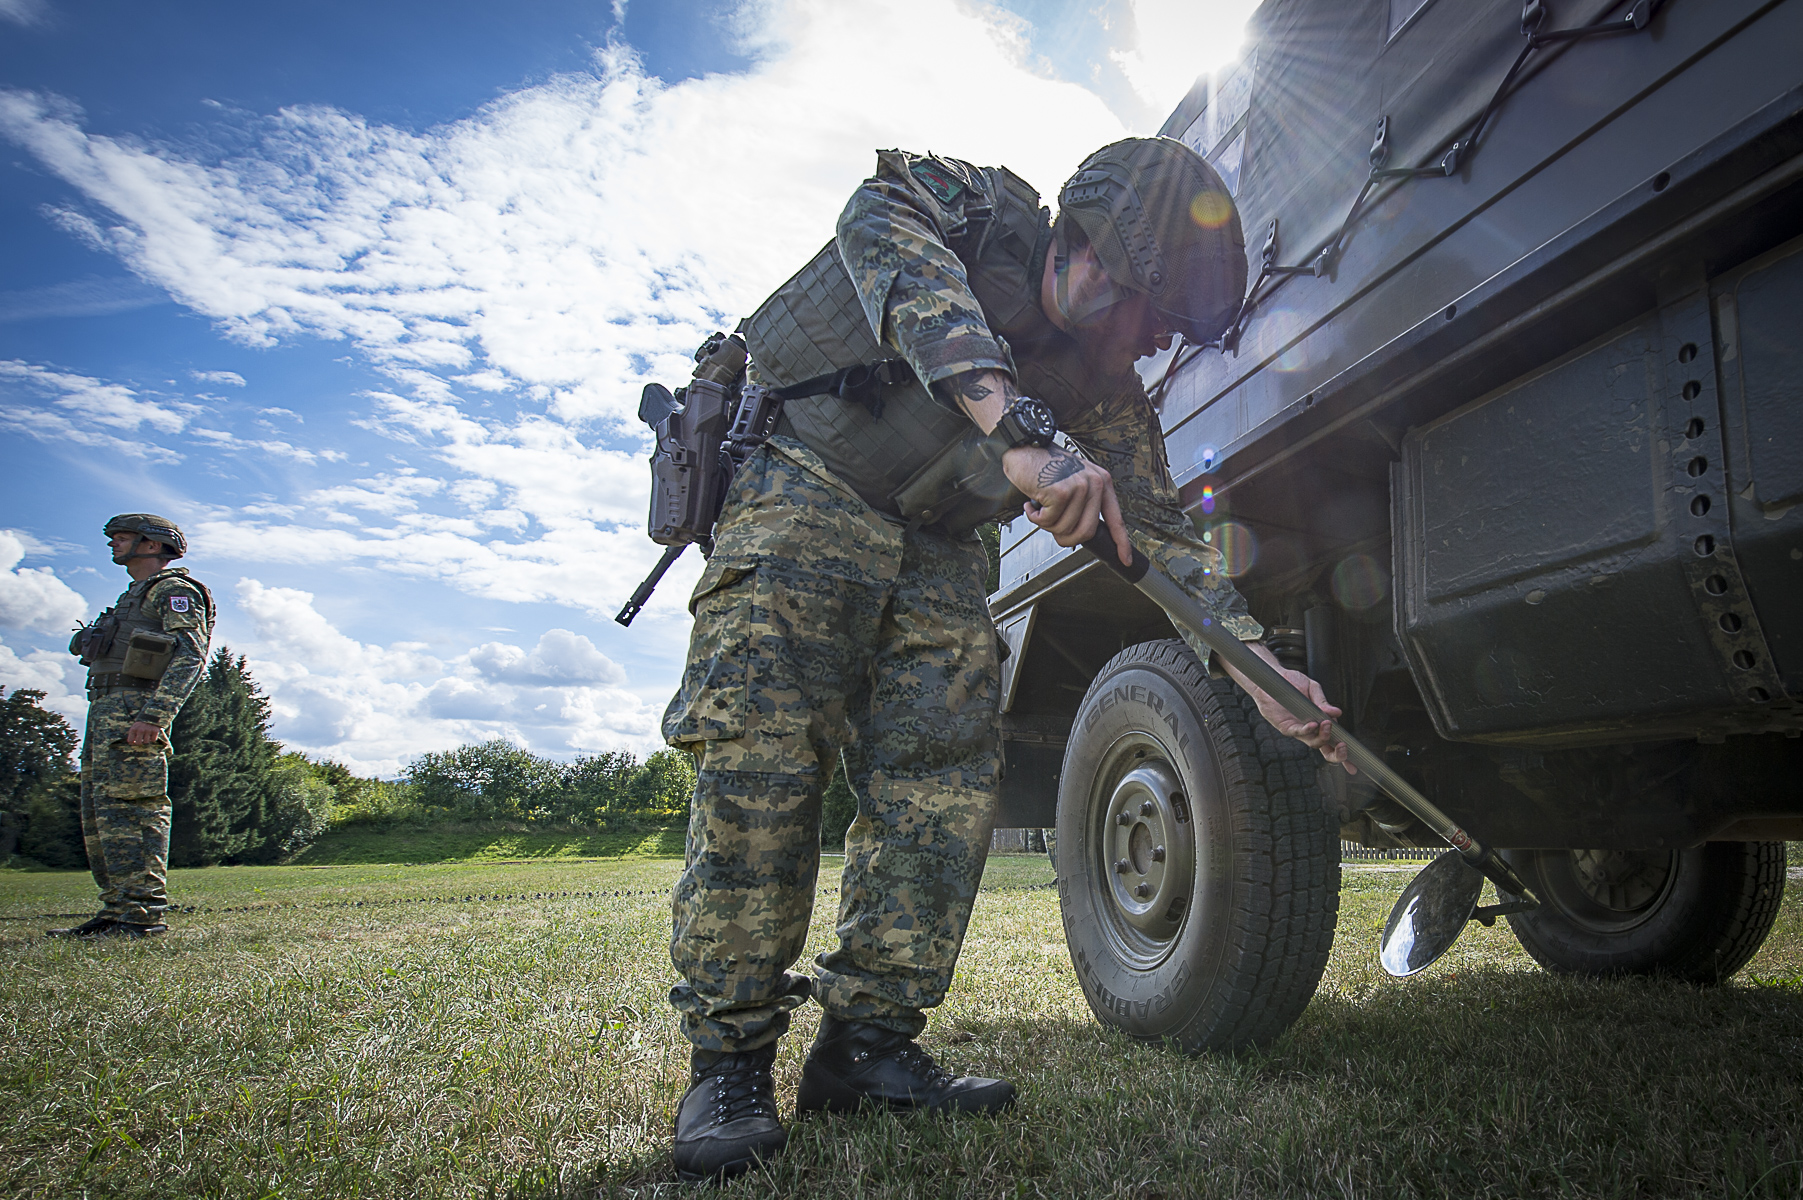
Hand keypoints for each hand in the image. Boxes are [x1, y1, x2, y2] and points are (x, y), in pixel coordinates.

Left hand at [125, 721, 162, 745]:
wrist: (151, 716)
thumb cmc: (141, 725)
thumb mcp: (135, 728)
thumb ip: (132, 735)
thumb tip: (132, 743)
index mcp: (133, 729)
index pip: (130, 741)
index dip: (132, 742)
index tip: (134, 741)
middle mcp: (140, 730)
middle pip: (138, 743)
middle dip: (140, 742)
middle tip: (141, 740)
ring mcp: (148, 730)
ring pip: (146, 742)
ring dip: (147, 740)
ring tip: (147, 735)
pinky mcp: (155, 731)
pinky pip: (153, 740)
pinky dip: (153, 738)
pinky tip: (152, 734)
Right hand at [1001, 444, 1132, 565]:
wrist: (1024, 447)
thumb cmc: (1044, 466)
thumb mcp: (1073, 483)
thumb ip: (1083, 506)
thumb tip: (1080, 535)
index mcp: (1101, 483)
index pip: (1116, 519)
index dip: (1121, 543)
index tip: (1125, 559)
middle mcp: (1094, 484)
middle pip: (1086, 532)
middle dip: (1065, 537)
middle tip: (1051, 524)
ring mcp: (1079, 487)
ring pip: (1064, 529)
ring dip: (1046, 524)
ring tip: (1040, 507)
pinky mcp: (1061, 492)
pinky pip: (1048, 522)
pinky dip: (1035, 517)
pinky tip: (1033, 503)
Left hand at [1225, 645, 1355, 773]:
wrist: (1273, 676)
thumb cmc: (1293, 683)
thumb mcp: (1313, 689)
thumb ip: (1323, 702)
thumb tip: (1337, 713)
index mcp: (1321, 723)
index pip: (1334, 742)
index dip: (1344, 756)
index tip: (1354, 767)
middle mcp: (1311, 730)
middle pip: (1325, 750)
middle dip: (1337, 754)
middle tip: (1343, 747)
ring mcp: (1298, 730)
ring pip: (1313, 742)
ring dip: (1323, 736)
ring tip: (1327, 724)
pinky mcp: (1285, 726)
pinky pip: (1297, 732)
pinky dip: (1307, 730)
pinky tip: (1313, 724)